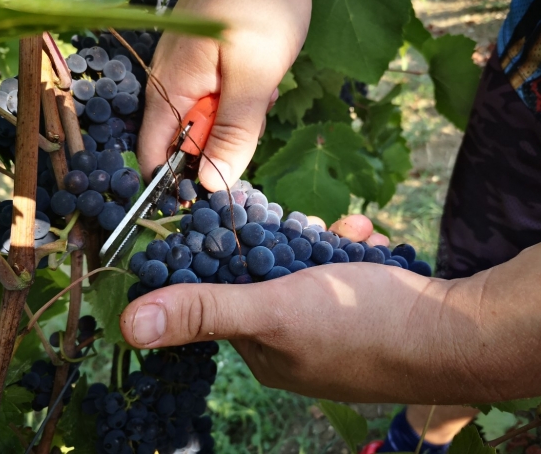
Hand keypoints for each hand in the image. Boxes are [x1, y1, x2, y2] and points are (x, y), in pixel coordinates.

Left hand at [120, 215, 449, 401]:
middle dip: (283, 246)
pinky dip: (349, 250)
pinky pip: (341, 271)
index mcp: (263, 353)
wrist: (453, 332)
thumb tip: (127, 326)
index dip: (227, 259)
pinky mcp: (363, 313)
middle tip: (301, 228)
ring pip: (306, 269)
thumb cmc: (357, 323)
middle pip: (267, 278)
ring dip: (319, 243)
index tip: (241, 227)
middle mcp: (293, 346)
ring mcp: (330, 330)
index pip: (222, 297)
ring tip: (342, 235)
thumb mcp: (272, 311)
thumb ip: (203, 311)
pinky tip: (365, 240)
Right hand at [137, 0, 311, 191]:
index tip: (212, 188)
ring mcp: (188, 73)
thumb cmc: (262, 7)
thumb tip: (211, 186)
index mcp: (170, 89)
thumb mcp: (254, 79)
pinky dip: (242, 100)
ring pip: (207, 122)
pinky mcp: (206, 65)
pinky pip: (218, 100)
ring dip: (237, 119)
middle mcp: (170, 84)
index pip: (153, 152)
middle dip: (221, 142)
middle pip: (185, 141)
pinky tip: (260, 80)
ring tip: (260, 90)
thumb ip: (232, 134)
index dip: (176, 179)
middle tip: (252, 115)